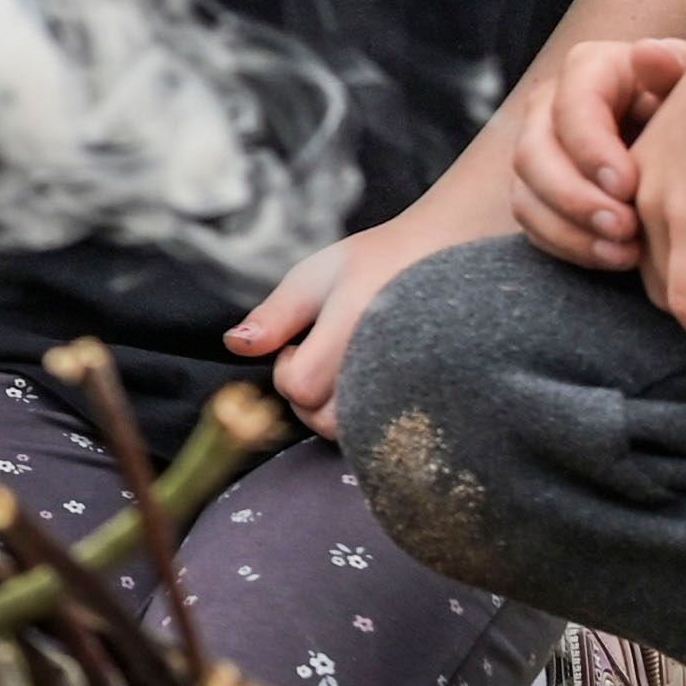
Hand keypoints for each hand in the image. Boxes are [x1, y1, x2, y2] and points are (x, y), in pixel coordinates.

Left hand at [222, 192, 503, 436]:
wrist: (452, 252)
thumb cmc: (380, 259)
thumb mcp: (317, 275)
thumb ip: (275, 315)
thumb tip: (234, 345)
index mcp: (355, 326)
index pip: (299, 386)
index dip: (288, 368)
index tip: (300, 341)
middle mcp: (387, 363)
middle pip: (325, 420)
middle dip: (308, 395)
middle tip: (321, 357)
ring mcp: (415, 385)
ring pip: (356, 433)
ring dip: (337, 409)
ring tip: (344, 370)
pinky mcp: (434, 399)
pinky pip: (390, 432)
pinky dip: (369, 416)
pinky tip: (369, 382)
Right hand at [515, 37, 685, 272]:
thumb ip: (674, 68)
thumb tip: (646, 53)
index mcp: (588, 70)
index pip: (569, 106)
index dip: (591, 149)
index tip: (629, 187)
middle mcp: (549, 107)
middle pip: (532, 154)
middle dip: (576, 199)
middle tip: (625, 229)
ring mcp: (537, 150)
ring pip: (526, 194)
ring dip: (571, 230)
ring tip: (624, 253)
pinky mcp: (537, 191)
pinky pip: (533, 224)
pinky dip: (568, 246)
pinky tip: (613, 257)